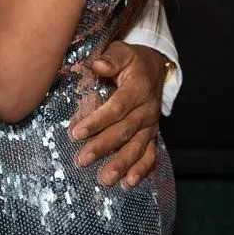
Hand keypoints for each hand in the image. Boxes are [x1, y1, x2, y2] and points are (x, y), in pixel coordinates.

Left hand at [71, 42, 164, 187]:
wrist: (156, 68)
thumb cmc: (132, 60)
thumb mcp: (122, 51)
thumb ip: (111, 58)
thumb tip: (98, 65)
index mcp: (138, 89)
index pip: (117, 108)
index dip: (97, 121)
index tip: (77, 133)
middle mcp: (147, 110)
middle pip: (124, 131)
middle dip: (103, 147)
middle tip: (83, 159)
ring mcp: (151, 125)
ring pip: (137, 147)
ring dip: (121, 164)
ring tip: (105, 178)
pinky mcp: (152, 135)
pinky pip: (150, 155)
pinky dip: (141, 170)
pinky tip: (129, 183)